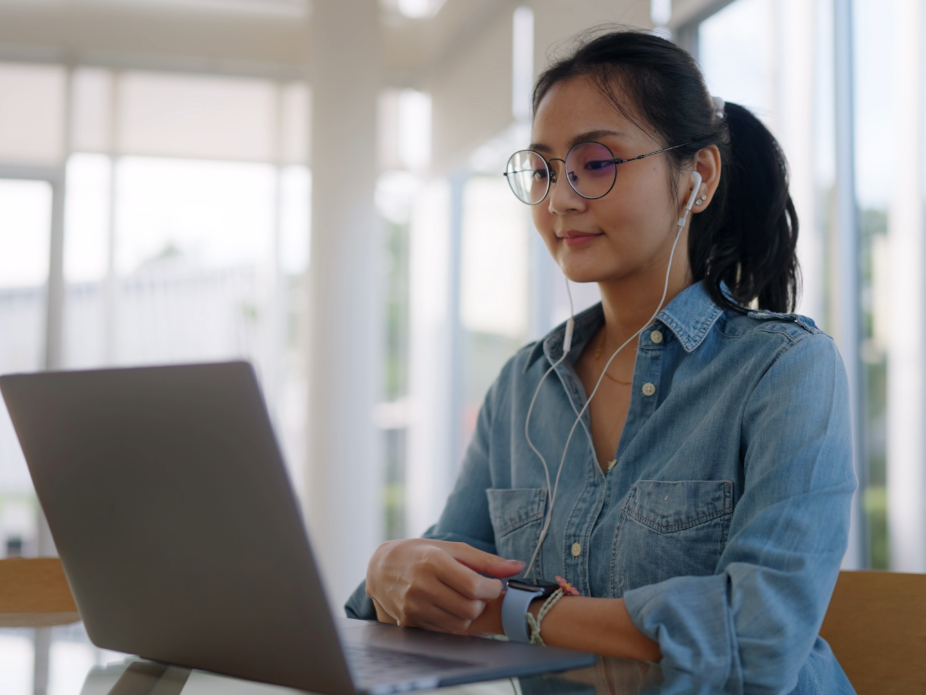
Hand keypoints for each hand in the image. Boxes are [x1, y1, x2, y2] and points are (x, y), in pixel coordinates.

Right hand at [365, 539, 524, 633]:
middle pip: (468, 609)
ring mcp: (412, 606)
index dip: (492, 589)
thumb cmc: (422, 553)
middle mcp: (420, 585)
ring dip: (470, 616)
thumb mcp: (453, 549)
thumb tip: (519, 567)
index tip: (495, 585)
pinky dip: (454, 623)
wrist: (382, 567)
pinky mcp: (408, 622)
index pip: (473, 585)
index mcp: (433, 561)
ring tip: (466, 600)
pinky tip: (451, 609)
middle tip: (480, 593)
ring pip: (458, 625)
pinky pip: (443, 632)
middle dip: (482, 603)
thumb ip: (487, 560)